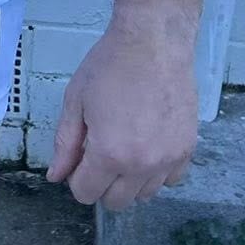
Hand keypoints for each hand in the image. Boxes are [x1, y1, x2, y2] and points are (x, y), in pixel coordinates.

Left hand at [46, 9, 197, 211]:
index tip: (78, 158)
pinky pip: (172, 180)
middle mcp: (143, 164)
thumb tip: (56, 176)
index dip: (77, 179)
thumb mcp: (75, 102)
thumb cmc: (109, 66)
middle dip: (101, 183)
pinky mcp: (188, 148)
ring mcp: (169, 158)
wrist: (154, 42)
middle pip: (117, 201)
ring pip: (145, 194)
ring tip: (125, 147)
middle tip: (99, 153)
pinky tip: (148, 147)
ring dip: (130, 180)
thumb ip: (65, 144)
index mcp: (110, 154)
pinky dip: (158, 172)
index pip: (87, 193)